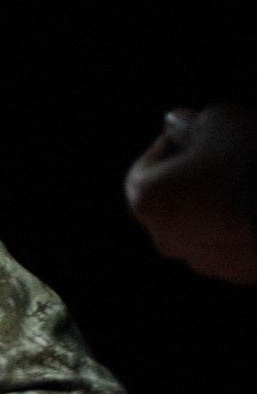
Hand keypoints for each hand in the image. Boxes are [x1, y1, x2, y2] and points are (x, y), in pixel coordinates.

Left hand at [124, 104, 256, 282]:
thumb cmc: (251, 158)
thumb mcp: (218, 120)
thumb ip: (190, 123)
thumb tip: (178, 124)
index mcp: (147, 200)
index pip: (147, 167)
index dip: (173, 145)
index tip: (198, 133)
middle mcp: (164, 238)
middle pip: (174, 200)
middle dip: (195, 177)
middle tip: (228, 153)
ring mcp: (200, 261)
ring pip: (203, 224)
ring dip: (218, 203)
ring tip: (250, 178)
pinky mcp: (235, 272)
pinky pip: (231, 243)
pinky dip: (241, 226)